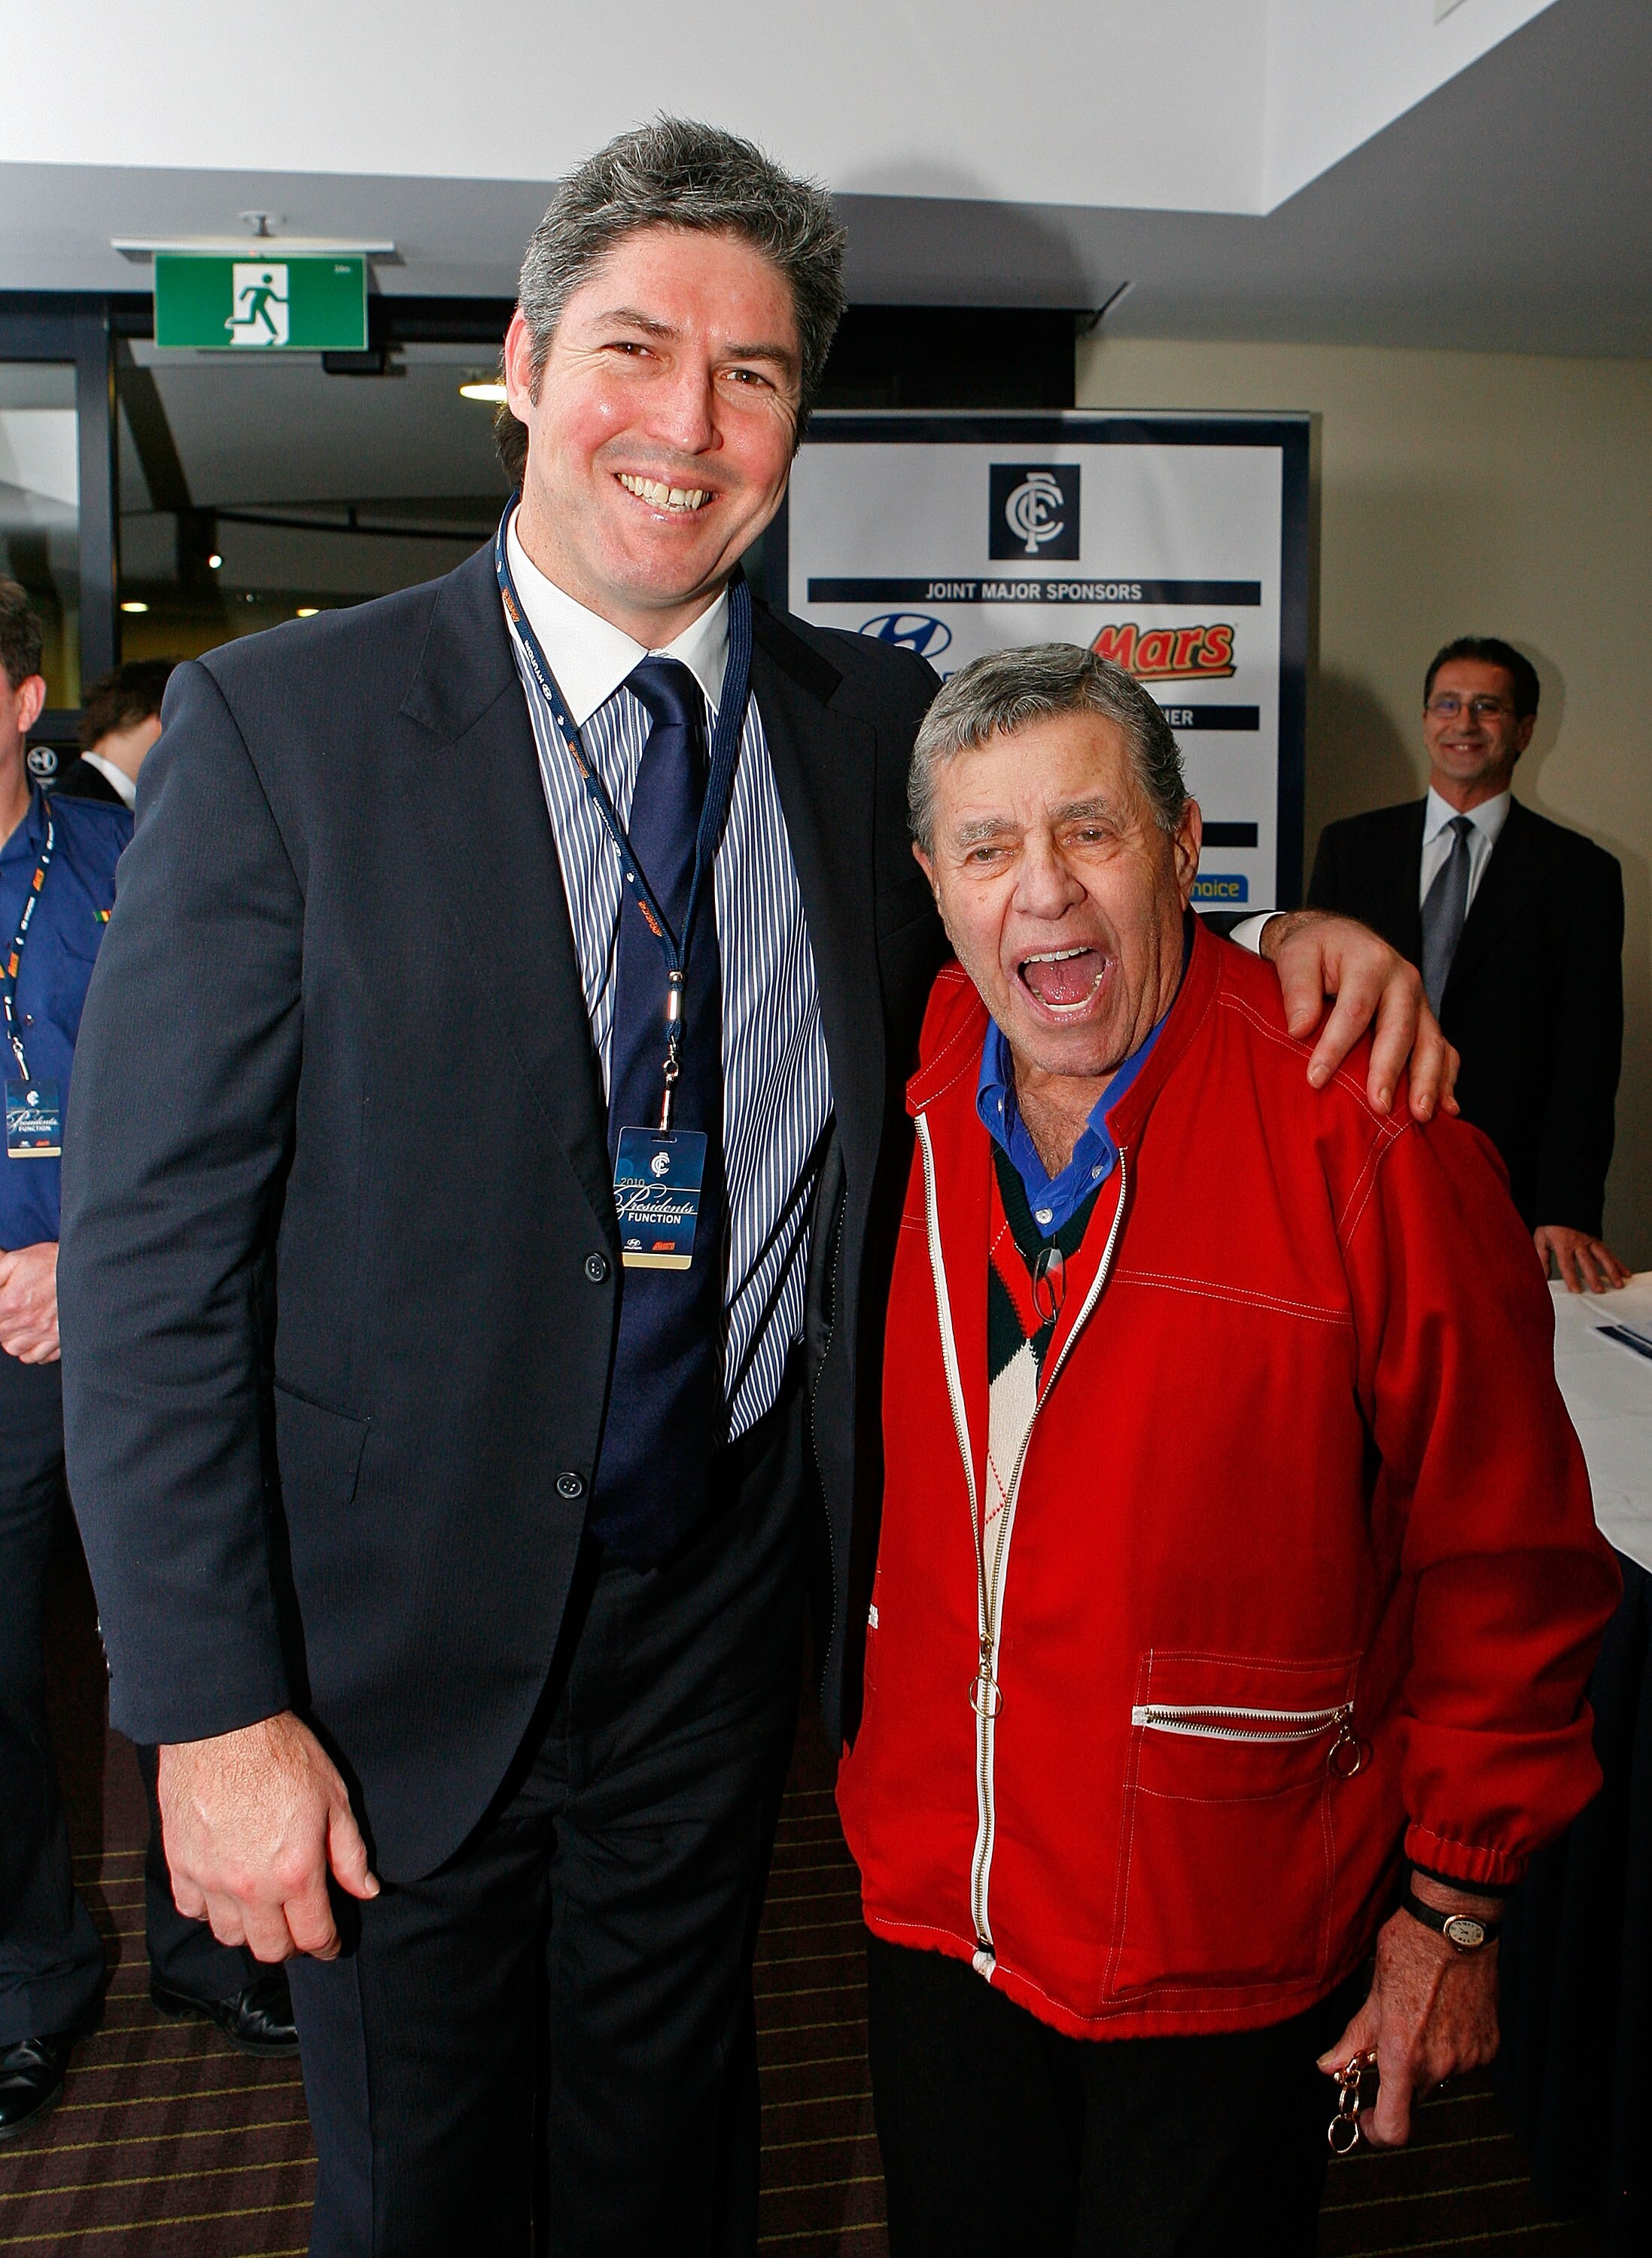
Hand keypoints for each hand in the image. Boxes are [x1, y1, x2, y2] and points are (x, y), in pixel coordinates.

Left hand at [0, 1241, 59, 1361]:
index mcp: (12, 1302)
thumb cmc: (53, 1262)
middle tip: (7, 1313)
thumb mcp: (15, 1261)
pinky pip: (40, 1357)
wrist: (85, 1267)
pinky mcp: (61, 1338)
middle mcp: (28, 1321)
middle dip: (1, 1324)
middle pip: (0, 1336)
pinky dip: (33, 1352)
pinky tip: (34, 1338)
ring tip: (18, 1326)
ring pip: (15, 1349)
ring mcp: (45, 1332)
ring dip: (12, 1339)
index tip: (2, 1306)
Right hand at [158, 1711, 379, 1961]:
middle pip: (269, 1949)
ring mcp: (210, 1880)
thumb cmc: (283, 1755)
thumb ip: (350, 1852)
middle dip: (290, 1945)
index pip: (313, 1936)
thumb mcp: (334, 1798)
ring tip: (262, 1909)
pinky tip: (224, 1891)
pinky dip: (209, 1909)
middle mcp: (250, 1887)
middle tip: (298, 1927)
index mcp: (295, 1873)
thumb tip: (366, 1890)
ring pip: (229, 1935)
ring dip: (249, 1930)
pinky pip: (192, 1910)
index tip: (329, 1943)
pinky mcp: (180, 1866)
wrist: (222, 1727)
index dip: (327, 1945)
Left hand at [1261, 911, 1458, 1121]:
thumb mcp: (1296, 955)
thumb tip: (1300, 1029)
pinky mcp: (1425, 1019)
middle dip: (1389, 1070)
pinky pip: (1444, 1049)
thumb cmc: (1315, 950)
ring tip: (1419, 1114)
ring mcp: (1419, 1001)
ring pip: (1431, 1042)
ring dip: (1427, 1081)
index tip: (1316, 1079)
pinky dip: (1446, 1078)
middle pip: (1401, 1029)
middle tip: (1378, 1106)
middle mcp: (1403, 980)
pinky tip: (1446, 1107)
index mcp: (1371, 961)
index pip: (1355, 1010)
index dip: (1336, 1046)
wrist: (1339, 938)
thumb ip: (1297, 988)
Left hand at [1317, 1880, 1500, 2146]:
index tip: (1366, 2116)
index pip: (1396, 2126)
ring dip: (1426, 2060)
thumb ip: (1354, 2040)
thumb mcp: (1372, 1995)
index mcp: (1405, 2055)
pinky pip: (1464, 2061)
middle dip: (1398, 2079)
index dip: (1377, 2130)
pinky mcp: (1489, 2046)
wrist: (1456, 1928)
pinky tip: (1444, 2013)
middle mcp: (1440, 2065)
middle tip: (1390, 2043)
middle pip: (1414, 2096)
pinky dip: (1450, 2048)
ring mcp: (1469, 2058)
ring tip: (1420, 2015)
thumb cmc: (1408, 1953)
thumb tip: (1329, 2067)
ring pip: (1439, 2076)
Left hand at [1535, 1224, 1629, 1294]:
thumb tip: (1543, 1276)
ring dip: (1611, 1271)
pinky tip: (1624, 1273)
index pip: (1567, 1263)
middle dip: (1594, 1277)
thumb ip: (1542, 1259)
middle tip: (1599, 1290)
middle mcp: (1578, 1243)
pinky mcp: (1597, 1241)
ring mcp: (1590, 1241)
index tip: (1576, 1290)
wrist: (1564, 1206)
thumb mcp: (1541, 1240)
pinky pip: (1609, 1253)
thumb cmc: (1552, 1224)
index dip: (1571, 1277)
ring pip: (1603, 1258)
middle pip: (1587, 1262)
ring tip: (1617, 1284)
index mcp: (1563, 1244)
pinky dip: (1618, 1264)